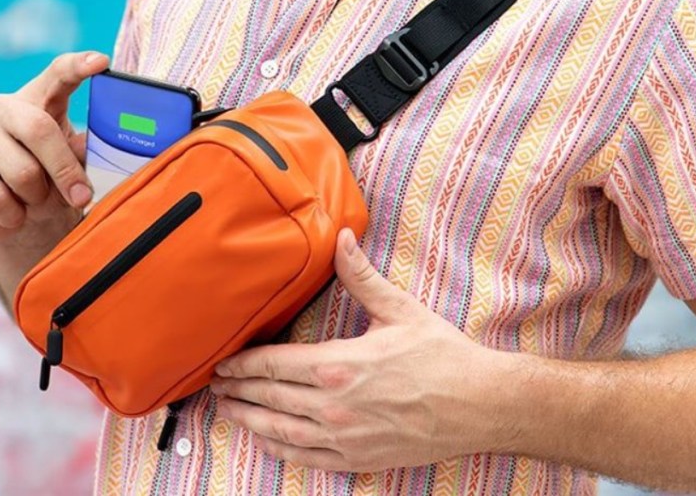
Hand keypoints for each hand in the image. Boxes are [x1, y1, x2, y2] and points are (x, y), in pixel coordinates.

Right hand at [0, 51, 108, 249]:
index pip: (58, 75)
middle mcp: (4, 108)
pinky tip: (11, 213)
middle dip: (65, 170)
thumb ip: (79, 155)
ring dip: (38, 199)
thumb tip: (87, 145)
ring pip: (22, 173)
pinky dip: (14, 216)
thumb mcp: (70, 168)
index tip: (101, 62)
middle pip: (39, 130)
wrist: (12, 220)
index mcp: (40, 101)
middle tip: (83, 197)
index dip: (78, 67)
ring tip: (34, 201)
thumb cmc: (49, 184)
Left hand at [212, 229, 502, 471]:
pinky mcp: (357, 458)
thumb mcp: (400, 310)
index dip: (242, 363)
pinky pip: (305, 457)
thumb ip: (361, 276)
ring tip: (228, 411)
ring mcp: (343, 436)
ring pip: (279, 431)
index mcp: (338, 365)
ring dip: (248, 420)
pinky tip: (265, 441)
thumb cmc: (443, 356)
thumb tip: (341, 237)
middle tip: (215, 386)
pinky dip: (278, 449)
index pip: (272, 364)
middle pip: (268, 397)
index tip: (222, 362)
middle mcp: (333, 405)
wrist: (480, 404)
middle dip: (237, 390)